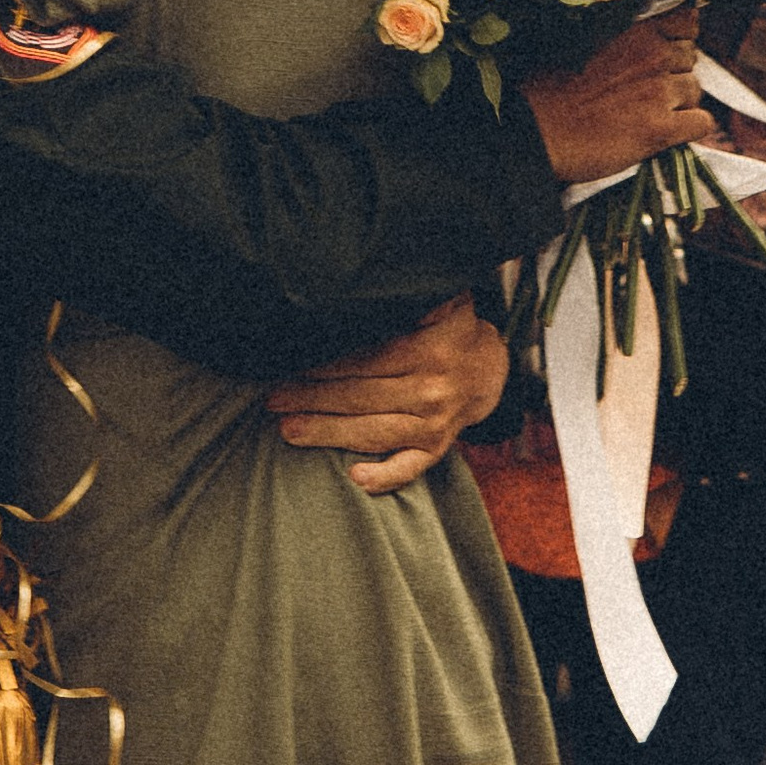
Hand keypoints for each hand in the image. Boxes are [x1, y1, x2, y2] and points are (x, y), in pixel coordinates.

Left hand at [264, 299, 507, 496]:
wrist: (491, 368)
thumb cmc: (452, 330)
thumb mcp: (442, 301)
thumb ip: (413, 295)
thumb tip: (370, 286)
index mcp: (427, 352)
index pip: (366, 362)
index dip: (325, 367)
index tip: (290, 367)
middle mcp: (431, 391)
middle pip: (362, 398)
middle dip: (312, 399)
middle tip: (274, 400)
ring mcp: (435, 425)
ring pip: (375, 432)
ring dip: (329, 433)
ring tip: (290, 431)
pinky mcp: (437, 448)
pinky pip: (410, 467)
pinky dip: (385, 476)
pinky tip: (355, 478)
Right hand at [524, 16, 721, 183]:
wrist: (535, 131)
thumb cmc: (547, 90)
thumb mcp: (581, 42)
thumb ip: (619, 39)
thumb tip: (644, 42)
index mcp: (633, 31)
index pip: (686, 21)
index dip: (679, 39)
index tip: (666, 52)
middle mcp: (653, 56)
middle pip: (691, 59)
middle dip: (675, 73)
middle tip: (648, 91)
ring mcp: (659, 92)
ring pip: (695, 91)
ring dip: (679, 102)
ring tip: (648, 114)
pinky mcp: (661, 129)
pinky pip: (701, 124)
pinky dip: (689, 129)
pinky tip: (665, 133)